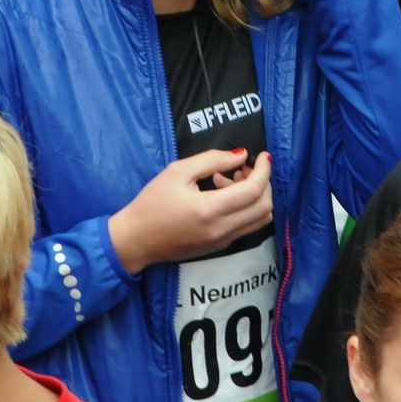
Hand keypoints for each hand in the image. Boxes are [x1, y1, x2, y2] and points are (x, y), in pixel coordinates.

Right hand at [108, 149, 273, 273]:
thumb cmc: (152, 203)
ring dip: (256, 196)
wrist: (136, 240)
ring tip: (231, 179)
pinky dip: (245, 207)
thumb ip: (212, 160)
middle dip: (263, 182)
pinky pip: (246, 226)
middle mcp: (221, 230)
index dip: (264, 170)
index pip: (254, 190)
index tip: (264, 156)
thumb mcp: (178, 172)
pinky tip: (222, 194)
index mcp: (210, 210)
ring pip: (259, 219)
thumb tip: (241, 155)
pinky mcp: (219, 246)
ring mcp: (222, 241)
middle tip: (245, 167)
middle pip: (264, 207)